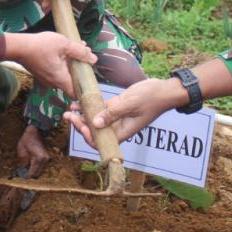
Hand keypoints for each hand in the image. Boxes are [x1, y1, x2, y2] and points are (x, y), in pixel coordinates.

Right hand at [4, 32, 95, 97]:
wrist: (18, 47)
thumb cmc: (40, 46)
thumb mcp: (64, 45)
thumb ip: (80, 52)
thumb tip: (93, 59)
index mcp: (61, 79)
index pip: (76, 94)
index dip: (84, 89)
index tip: (90, 78)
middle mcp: (53, 83)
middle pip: (71, 82)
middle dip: (79, 70)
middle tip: (84, 56)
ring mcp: (46, 80)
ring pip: (63, 76)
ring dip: (70, 65)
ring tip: (74, 49)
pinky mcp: (41, 74)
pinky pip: (55, 72)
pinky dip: (61, 64)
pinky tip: (62, 51)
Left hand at [16, 125, 49, 177]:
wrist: (35, 131)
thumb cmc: (27, 140)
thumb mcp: (21, 152)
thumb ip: (23, 164)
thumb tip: (22, 173)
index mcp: (39, 158)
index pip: (32, 173)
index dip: (26, 178)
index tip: (20, 181)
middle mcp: (45, 160)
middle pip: (37, 174)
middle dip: (30, 178)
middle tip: (22, 179)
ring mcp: (47, 159)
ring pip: (40, 172)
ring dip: (33, 174)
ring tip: (25, 175)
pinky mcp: (46, 158)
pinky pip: (41, 167)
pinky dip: (35, 169)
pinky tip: (30, 170)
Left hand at [64, 77, 186, 144]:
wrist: (164, 89)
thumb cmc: (151, 98)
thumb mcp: (130, 104)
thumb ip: (112, 113)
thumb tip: (95, 124)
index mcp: (123, 132)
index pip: (101, 142)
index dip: (88, 137)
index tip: (80, 126)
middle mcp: (118, 127)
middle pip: (95, 133)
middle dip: (80, 126)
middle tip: (67, 116)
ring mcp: (117, 118)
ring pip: (96, 122)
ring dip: (82, 117)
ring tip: (69, 110)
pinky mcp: (117, 108)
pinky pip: (100, 111)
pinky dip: (90, 108)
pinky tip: (79, 102)